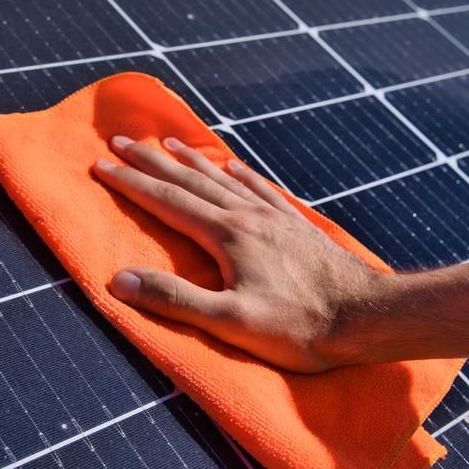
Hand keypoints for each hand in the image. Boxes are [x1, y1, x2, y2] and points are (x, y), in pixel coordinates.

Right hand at [93, 136, 380, 372]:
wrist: (366, 316)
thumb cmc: (300, 326)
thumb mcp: (232, 322)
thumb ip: (175, 299)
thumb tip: (119, 279)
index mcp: (226, 235)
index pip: (167, 202)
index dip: (131, 184)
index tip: (101, 166)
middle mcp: (247, 215)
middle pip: (189, 181)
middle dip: (151, 162)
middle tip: (121, 142)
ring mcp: (274, 216)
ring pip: (222, 179)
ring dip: (191, 160)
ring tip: (169, 142)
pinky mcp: (296, 224)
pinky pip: (260, 187)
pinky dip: (240, 173)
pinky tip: (233, 166)